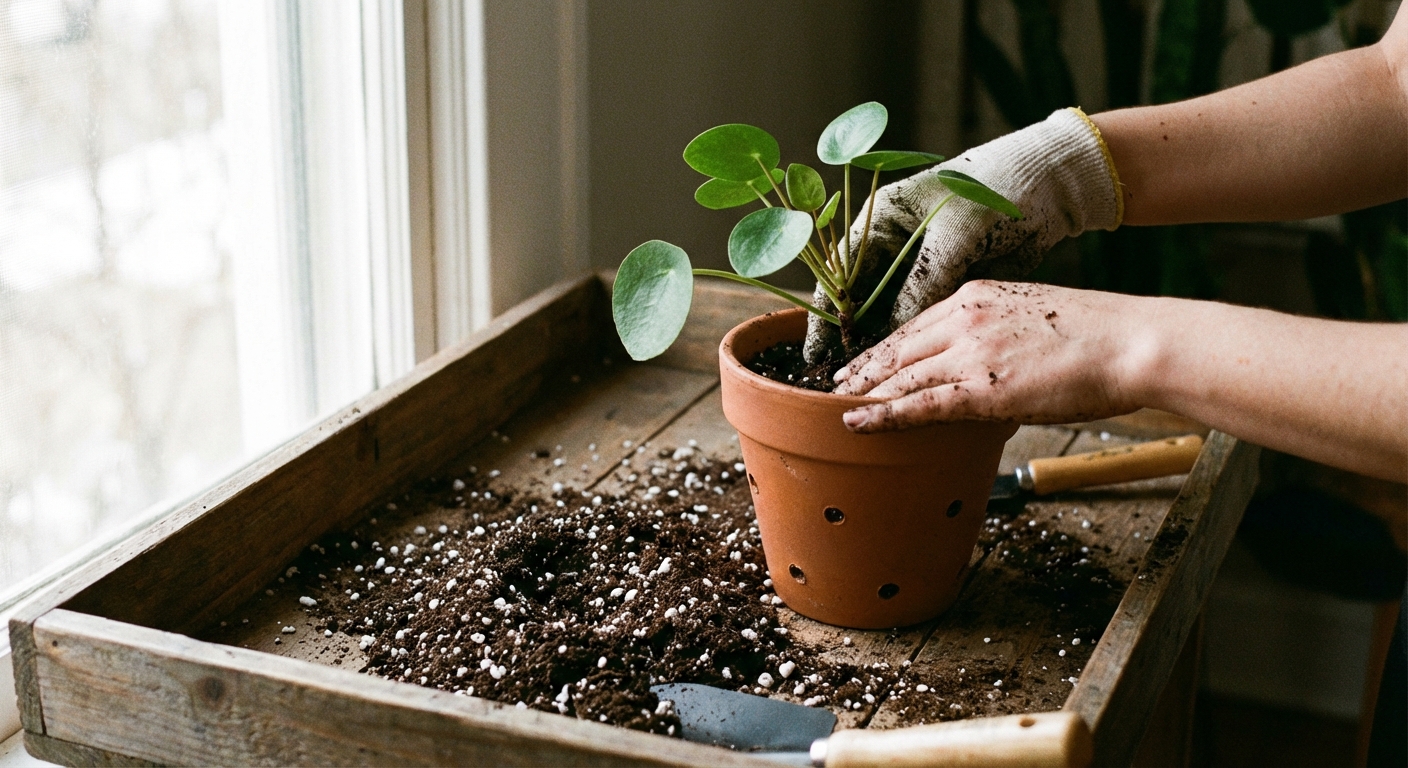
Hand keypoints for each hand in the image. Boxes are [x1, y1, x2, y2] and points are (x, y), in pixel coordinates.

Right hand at [803, 108, 1122, 363]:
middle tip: (842, 384)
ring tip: (870, 388)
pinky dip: (919, 349)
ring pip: (891, 319)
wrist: (1051, 186)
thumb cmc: (993, 191)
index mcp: (880, 223)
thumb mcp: (953, 235)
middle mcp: (893, 250)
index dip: (827, 315)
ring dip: (883, 352)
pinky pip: (925, 325)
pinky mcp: (950, 288)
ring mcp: (921, 271)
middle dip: (851, 343)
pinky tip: (909, 374)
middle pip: (861, 303)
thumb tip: (893, 335)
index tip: (817, 352)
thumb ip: (921, 282)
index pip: (840, 275)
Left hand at [833, 281, 1141, 431]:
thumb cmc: (1097, 338)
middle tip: (834, 384)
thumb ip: (1001, 336)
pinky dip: (881, 415)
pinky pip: (918, 404)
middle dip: (863, 369)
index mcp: (977, 296)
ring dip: (864, 393)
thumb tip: (989, 366)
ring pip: (900, 375)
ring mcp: (970, 352)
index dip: (886, 347)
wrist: (1130, 343)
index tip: (866, 360)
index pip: (916, 325)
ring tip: (836, 406)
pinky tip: (856, 423)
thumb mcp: (1035, 318)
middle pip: (897, 347)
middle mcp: (964, 318)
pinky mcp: (981, 388)